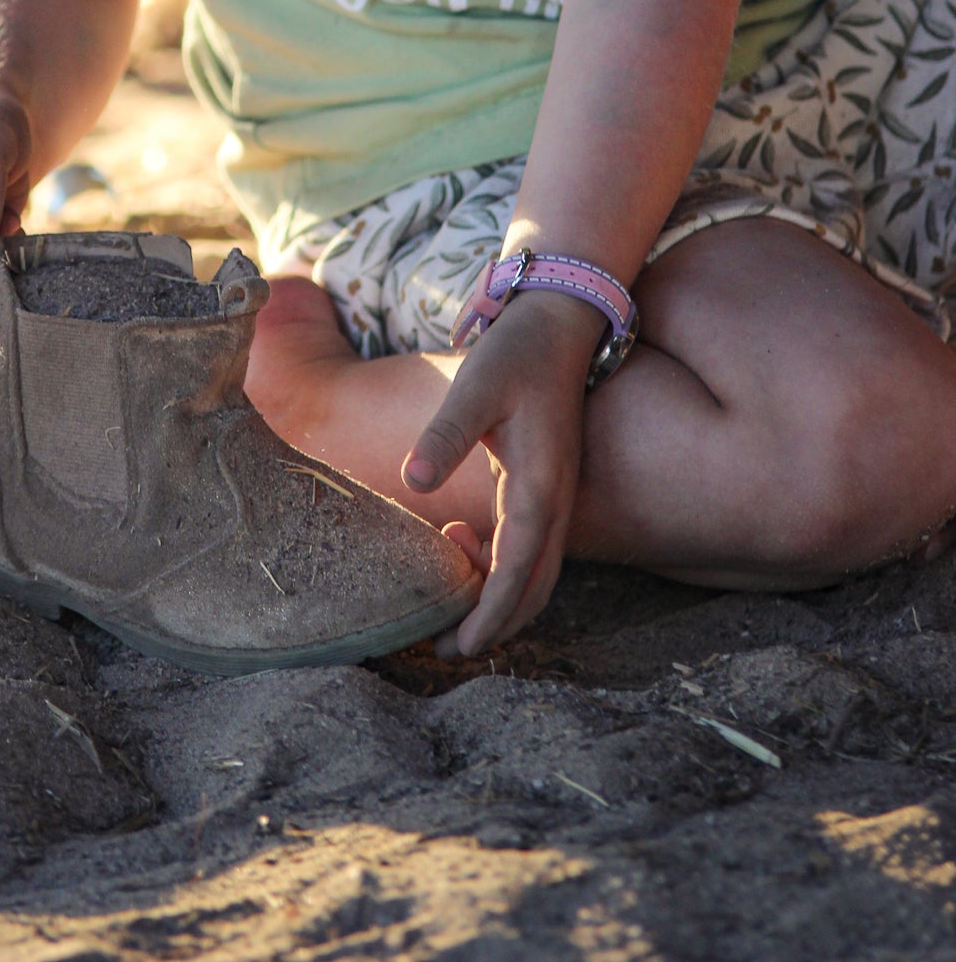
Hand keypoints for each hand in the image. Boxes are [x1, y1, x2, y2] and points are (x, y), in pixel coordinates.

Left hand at [402, 291, 600, 654]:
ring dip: (497, 596)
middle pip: (534, 587)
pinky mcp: (545, 482)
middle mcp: (555, 499)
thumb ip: (445, 433)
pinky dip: (500, 563)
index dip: (489, 615)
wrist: (557, 320)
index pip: (518, 572)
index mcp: (540, 486)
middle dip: (495, 624)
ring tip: (447, 600)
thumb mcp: (475, 386)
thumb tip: (411, 480)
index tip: (458, 646)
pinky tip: (458, 536)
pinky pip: (529, 543)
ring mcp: (554, 493)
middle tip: (445, 648)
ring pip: (535, 570)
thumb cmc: (515, 352)